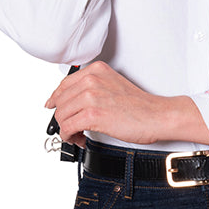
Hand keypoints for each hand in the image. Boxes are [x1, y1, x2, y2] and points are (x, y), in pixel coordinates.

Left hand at [45, 61, 208, 147]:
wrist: (156, 116)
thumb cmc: (139, 105)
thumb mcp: (113, 85)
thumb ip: (92, 87)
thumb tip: (73, 100)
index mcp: (96, 70)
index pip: (64, 84)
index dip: (55, 98)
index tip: (52, 105)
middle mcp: (92, 80)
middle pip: (60, 101)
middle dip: (62, 117)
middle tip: (72, 127)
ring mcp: (92, 96)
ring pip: (61, 115)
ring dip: (66, 129)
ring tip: (77, 134)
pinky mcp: (93, 114)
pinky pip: (68, 128)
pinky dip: (70, 136)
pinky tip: (79, 138)